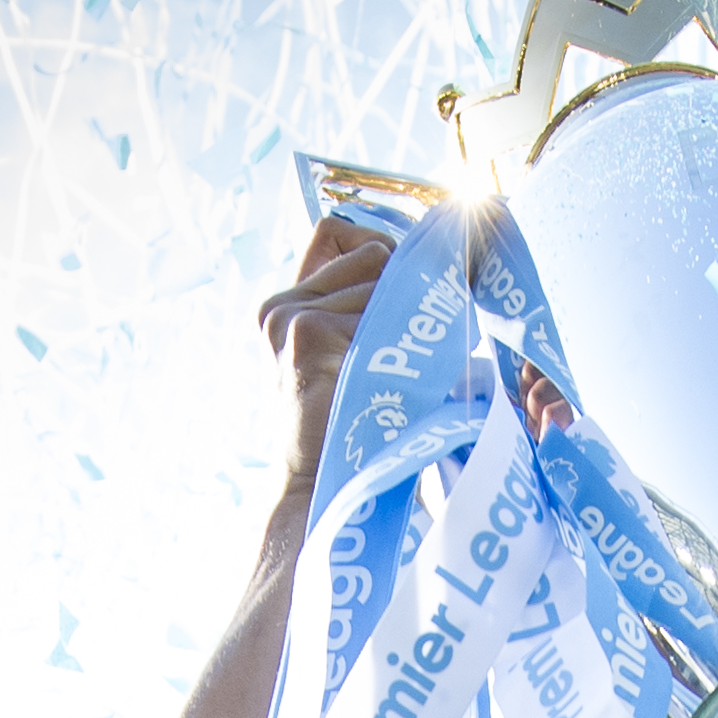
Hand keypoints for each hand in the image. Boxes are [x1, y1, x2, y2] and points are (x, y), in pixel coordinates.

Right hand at [259, 221, 393, 500]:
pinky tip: (389, 376)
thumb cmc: (358, 428)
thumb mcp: (356, 357)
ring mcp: (291, 315)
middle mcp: (281, 305)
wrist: (328, 486)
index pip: (336, 230)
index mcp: (287, 305)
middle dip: (405, 288)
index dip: (380, 249)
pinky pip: (384, 304)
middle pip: (373, 250)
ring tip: (393, 367)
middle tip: (406, 346)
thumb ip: (368, 308)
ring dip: (406, 316)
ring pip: (383, 274)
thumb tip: (436, 260)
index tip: (406, 289)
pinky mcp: (308, 331)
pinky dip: (404, 338)